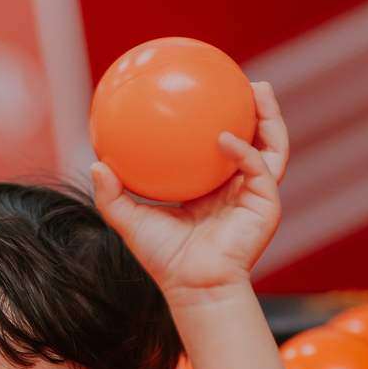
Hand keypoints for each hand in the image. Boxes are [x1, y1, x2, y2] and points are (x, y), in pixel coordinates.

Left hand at [91, 81, 287, 300]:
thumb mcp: (131, 222)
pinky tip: (226, 137)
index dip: (219, 118)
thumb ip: (112, 194)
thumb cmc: (163, 259)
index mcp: (214, 187)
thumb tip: (95, 163)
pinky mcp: (266, 206)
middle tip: (244, 80)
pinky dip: (244, 150)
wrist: (192, 287)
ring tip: (258, 90)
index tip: (207, 91)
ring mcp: (255, 195)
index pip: (221, 146)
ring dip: (269, 118)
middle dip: (257, 109)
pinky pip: (258, 169)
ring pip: (272, 147)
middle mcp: (238, 187)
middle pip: (256, 139)